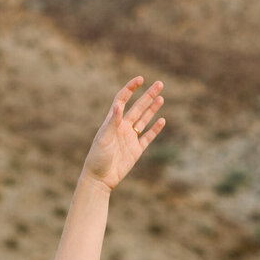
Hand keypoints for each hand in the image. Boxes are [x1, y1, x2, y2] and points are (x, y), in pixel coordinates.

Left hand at [81, 77, 165, 191]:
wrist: (99, 179)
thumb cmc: (97, 158)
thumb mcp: (103, 139)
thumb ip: (112, 122)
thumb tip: (119, 105)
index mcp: (112, 122)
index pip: (122, 100)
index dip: (130, 89)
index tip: (140, 79)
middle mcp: (122, 127)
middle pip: (138, 107)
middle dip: (148, 95)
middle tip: (160, 84)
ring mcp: (130, 138)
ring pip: (144, 120)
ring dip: (152, 109)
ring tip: (161, 97)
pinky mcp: (136, 151)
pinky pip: (147, 137)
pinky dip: (155, 129)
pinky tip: (162, 120)